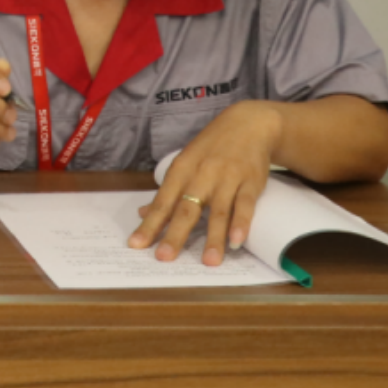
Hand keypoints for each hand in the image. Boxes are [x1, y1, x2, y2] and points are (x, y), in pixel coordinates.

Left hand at [128, 100, 283, 265]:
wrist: (248, 124)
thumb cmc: (211, 148)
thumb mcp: (185, 163)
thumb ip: (168, 191)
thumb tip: (144, 213)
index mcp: (181, 170)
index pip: (162, 202)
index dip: (149, 224)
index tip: (136, 244)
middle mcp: (202, 175)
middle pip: (186, 209)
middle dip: (175, 234)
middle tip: (164, 258)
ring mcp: (227, 179)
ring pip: (218, 212)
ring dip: (213, 238)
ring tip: (209, 262)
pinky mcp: (251, 182)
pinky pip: (245, 206)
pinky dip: (241, 224)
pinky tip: (236, 242)